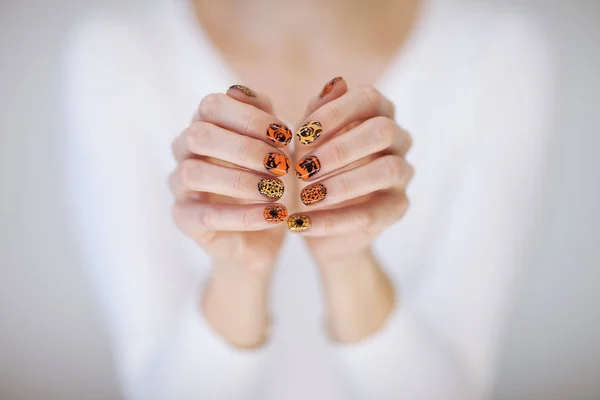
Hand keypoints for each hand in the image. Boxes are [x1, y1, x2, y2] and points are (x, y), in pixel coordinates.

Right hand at [169, 85, 292, 346]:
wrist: (260, 239)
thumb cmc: (272, 185)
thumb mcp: (286, 152)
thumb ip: (301, 120)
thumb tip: (335, 85)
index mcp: (205, 123)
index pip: (213, 104)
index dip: (251, 117)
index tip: (286, 136)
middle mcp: (184, 149)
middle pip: (199, 134)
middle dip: (246, 148)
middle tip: (282, 165)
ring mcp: (178, 185)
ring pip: (194, 173)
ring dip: (241, 180)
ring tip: (277, 191)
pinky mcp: (184, 219)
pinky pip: (205, 215)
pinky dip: (244, 216)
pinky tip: (276, 215)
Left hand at [291, 81, 413, 264]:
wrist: (317, 221)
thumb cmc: (312, 171)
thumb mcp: (306, 143)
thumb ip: (317, 115)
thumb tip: (337, 82)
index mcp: (377, 114)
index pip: (368, 98)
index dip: (335, 113)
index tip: (301, 135)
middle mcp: (397, 139)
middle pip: (382, 131)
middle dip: (340, 149)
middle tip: (303, 169)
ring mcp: (402, 174)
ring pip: (387, 170)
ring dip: (342, 184)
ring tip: (307, 197)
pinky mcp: (398, 208)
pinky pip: (371, 214)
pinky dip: (332, 221)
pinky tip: (301, 224)